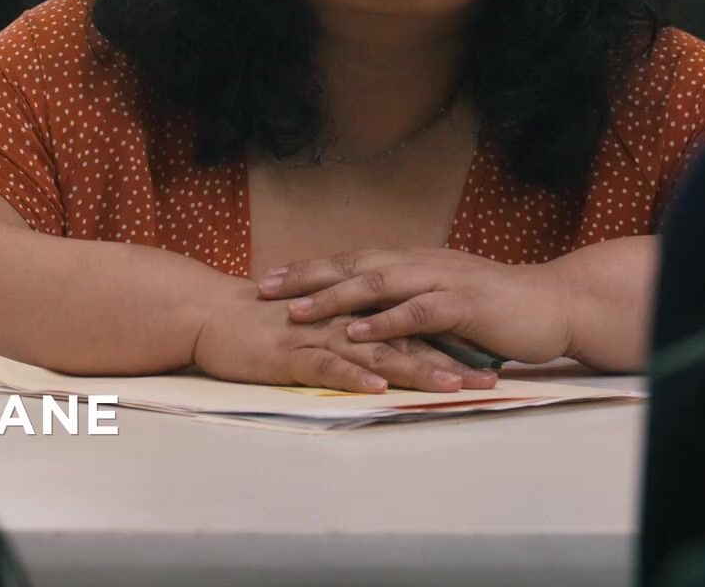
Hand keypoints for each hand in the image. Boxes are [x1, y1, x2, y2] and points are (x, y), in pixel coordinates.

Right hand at [191, 284, 500, 393]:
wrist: (212, 315)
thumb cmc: (266, 326)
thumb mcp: (321, 327)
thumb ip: (357, 335)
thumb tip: (395, 354)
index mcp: (355, 314)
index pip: (415, 328)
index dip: (454, 345)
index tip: (492, 361)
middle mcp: (345, 322)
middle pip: (407, 341)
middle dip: (450, 362)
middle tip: (489, 381)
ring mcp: (319, 335)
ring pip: (376, 353)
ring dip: (415, 369)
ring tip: (451, 386)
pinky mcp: (290, 353)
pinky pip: (326, 366)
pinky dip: (353, 377)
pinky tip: (378, 390)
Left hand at [257, 248, 576, 364]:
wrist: (554, 305)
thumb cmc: (500, 308)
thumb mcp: (446, 299)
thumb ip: (411, 302)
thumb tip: (372, 313)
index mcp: (415, 262)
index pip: (354, 261)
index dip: (312, 268)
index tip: (271, 277)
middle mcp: (422, 264)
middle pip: (355, 265)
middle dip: (308, 275)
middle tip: (265, 286)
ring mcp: (442, 281)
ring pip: (379, 284)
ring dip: (335, 296)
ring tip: (297, 310)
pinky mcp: (464, 304)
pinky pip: (418, 311)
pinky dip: (386, 321)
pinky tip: (358, 332)